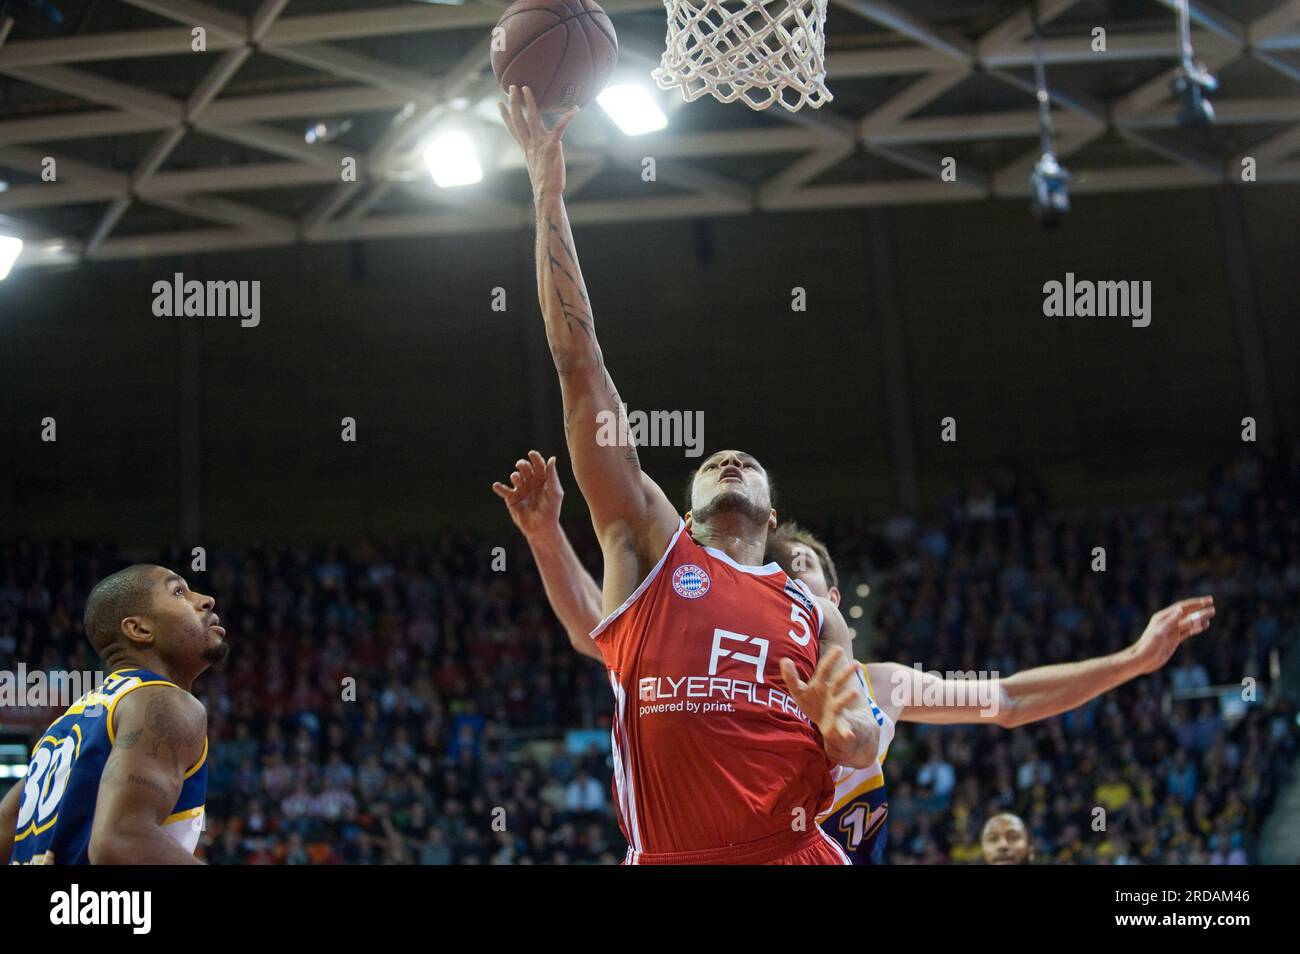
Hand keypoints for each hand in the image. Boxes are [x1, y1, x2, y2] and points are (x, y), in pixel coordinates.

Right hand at [493, 450, 562, 536]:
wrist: (541, 527)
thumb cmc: (551, 510)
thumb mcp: (555, 492)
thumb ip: (552, 476)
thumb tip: (552, 458)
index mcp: (542, 479)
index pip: (538, 465)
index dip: (535, 458)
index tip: (531, 453)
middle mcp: (531, 482)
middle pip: (525, 468)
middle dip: (523, 464)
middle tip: (521, 465)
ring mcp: (521, 489)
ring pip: (515, 477)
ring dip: (515, 476)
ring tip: (516, 478)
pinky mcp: (512, 498)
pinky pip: (504, 491)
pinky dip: (500, 487)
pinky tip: (496, 485)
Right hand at [497, 85, 577, 196]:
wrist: (546, 192)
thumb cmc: (544, 182)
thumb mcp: (537, 164)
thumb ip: (537, 153)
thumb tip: (540, 151)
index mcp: (526, 147)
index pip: (513, 128)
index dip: (505, 115)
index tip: (500, 103)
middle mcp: (530, 143)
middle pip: (518, 119)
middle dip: (514, 102)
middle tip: (511, 87)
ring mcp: (540, 144)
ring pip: (532, 119)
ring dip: (530, 102)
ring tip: (527, 89)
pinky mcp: (552, 146)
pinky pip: (560, 128)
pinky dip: (567, 118)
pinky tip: (574, 109)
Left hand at [780, 646, 861, 763]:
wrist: (828, 724)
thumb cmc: (812, 702)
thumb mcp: (799, 691)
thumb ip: (791, 677)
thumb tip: (784, 660)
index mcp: (822, 684)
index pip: (825, 669)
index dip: (830, 660)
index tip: (838, 648)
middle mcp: (832, 694)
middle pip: (839, 682)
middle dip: (846, 674)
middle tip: (856, 664)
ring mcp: (836, 708)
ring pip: (842, 701)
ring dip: (848, 697)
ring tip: (855, 693)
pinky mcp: (838, 725)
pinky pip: (843, 728)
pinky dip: (846, 731)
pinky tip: (849, 735)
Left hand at [1131, 596, 1214, 674]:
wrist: (1143, 659)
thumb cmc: (1149, 645)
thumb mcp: (1160, 632)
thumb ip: (1171, 620)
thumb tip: (1181, 609)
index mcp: (1163, 617)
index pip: (1182, 607)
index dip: (1194, 603)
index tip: (1207, 600)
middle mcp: (1168, 622)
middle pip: (1186, 612)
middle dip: (1199, 607)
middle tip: (1211, 602)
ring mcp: (1171, 631)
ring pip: (1189, 621)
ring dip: (1200, 617)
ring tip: (1212, 612)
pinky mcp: (1174, 639)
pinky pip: (1187, 631)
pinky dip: (1196, 628)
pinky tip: (1205, 625)